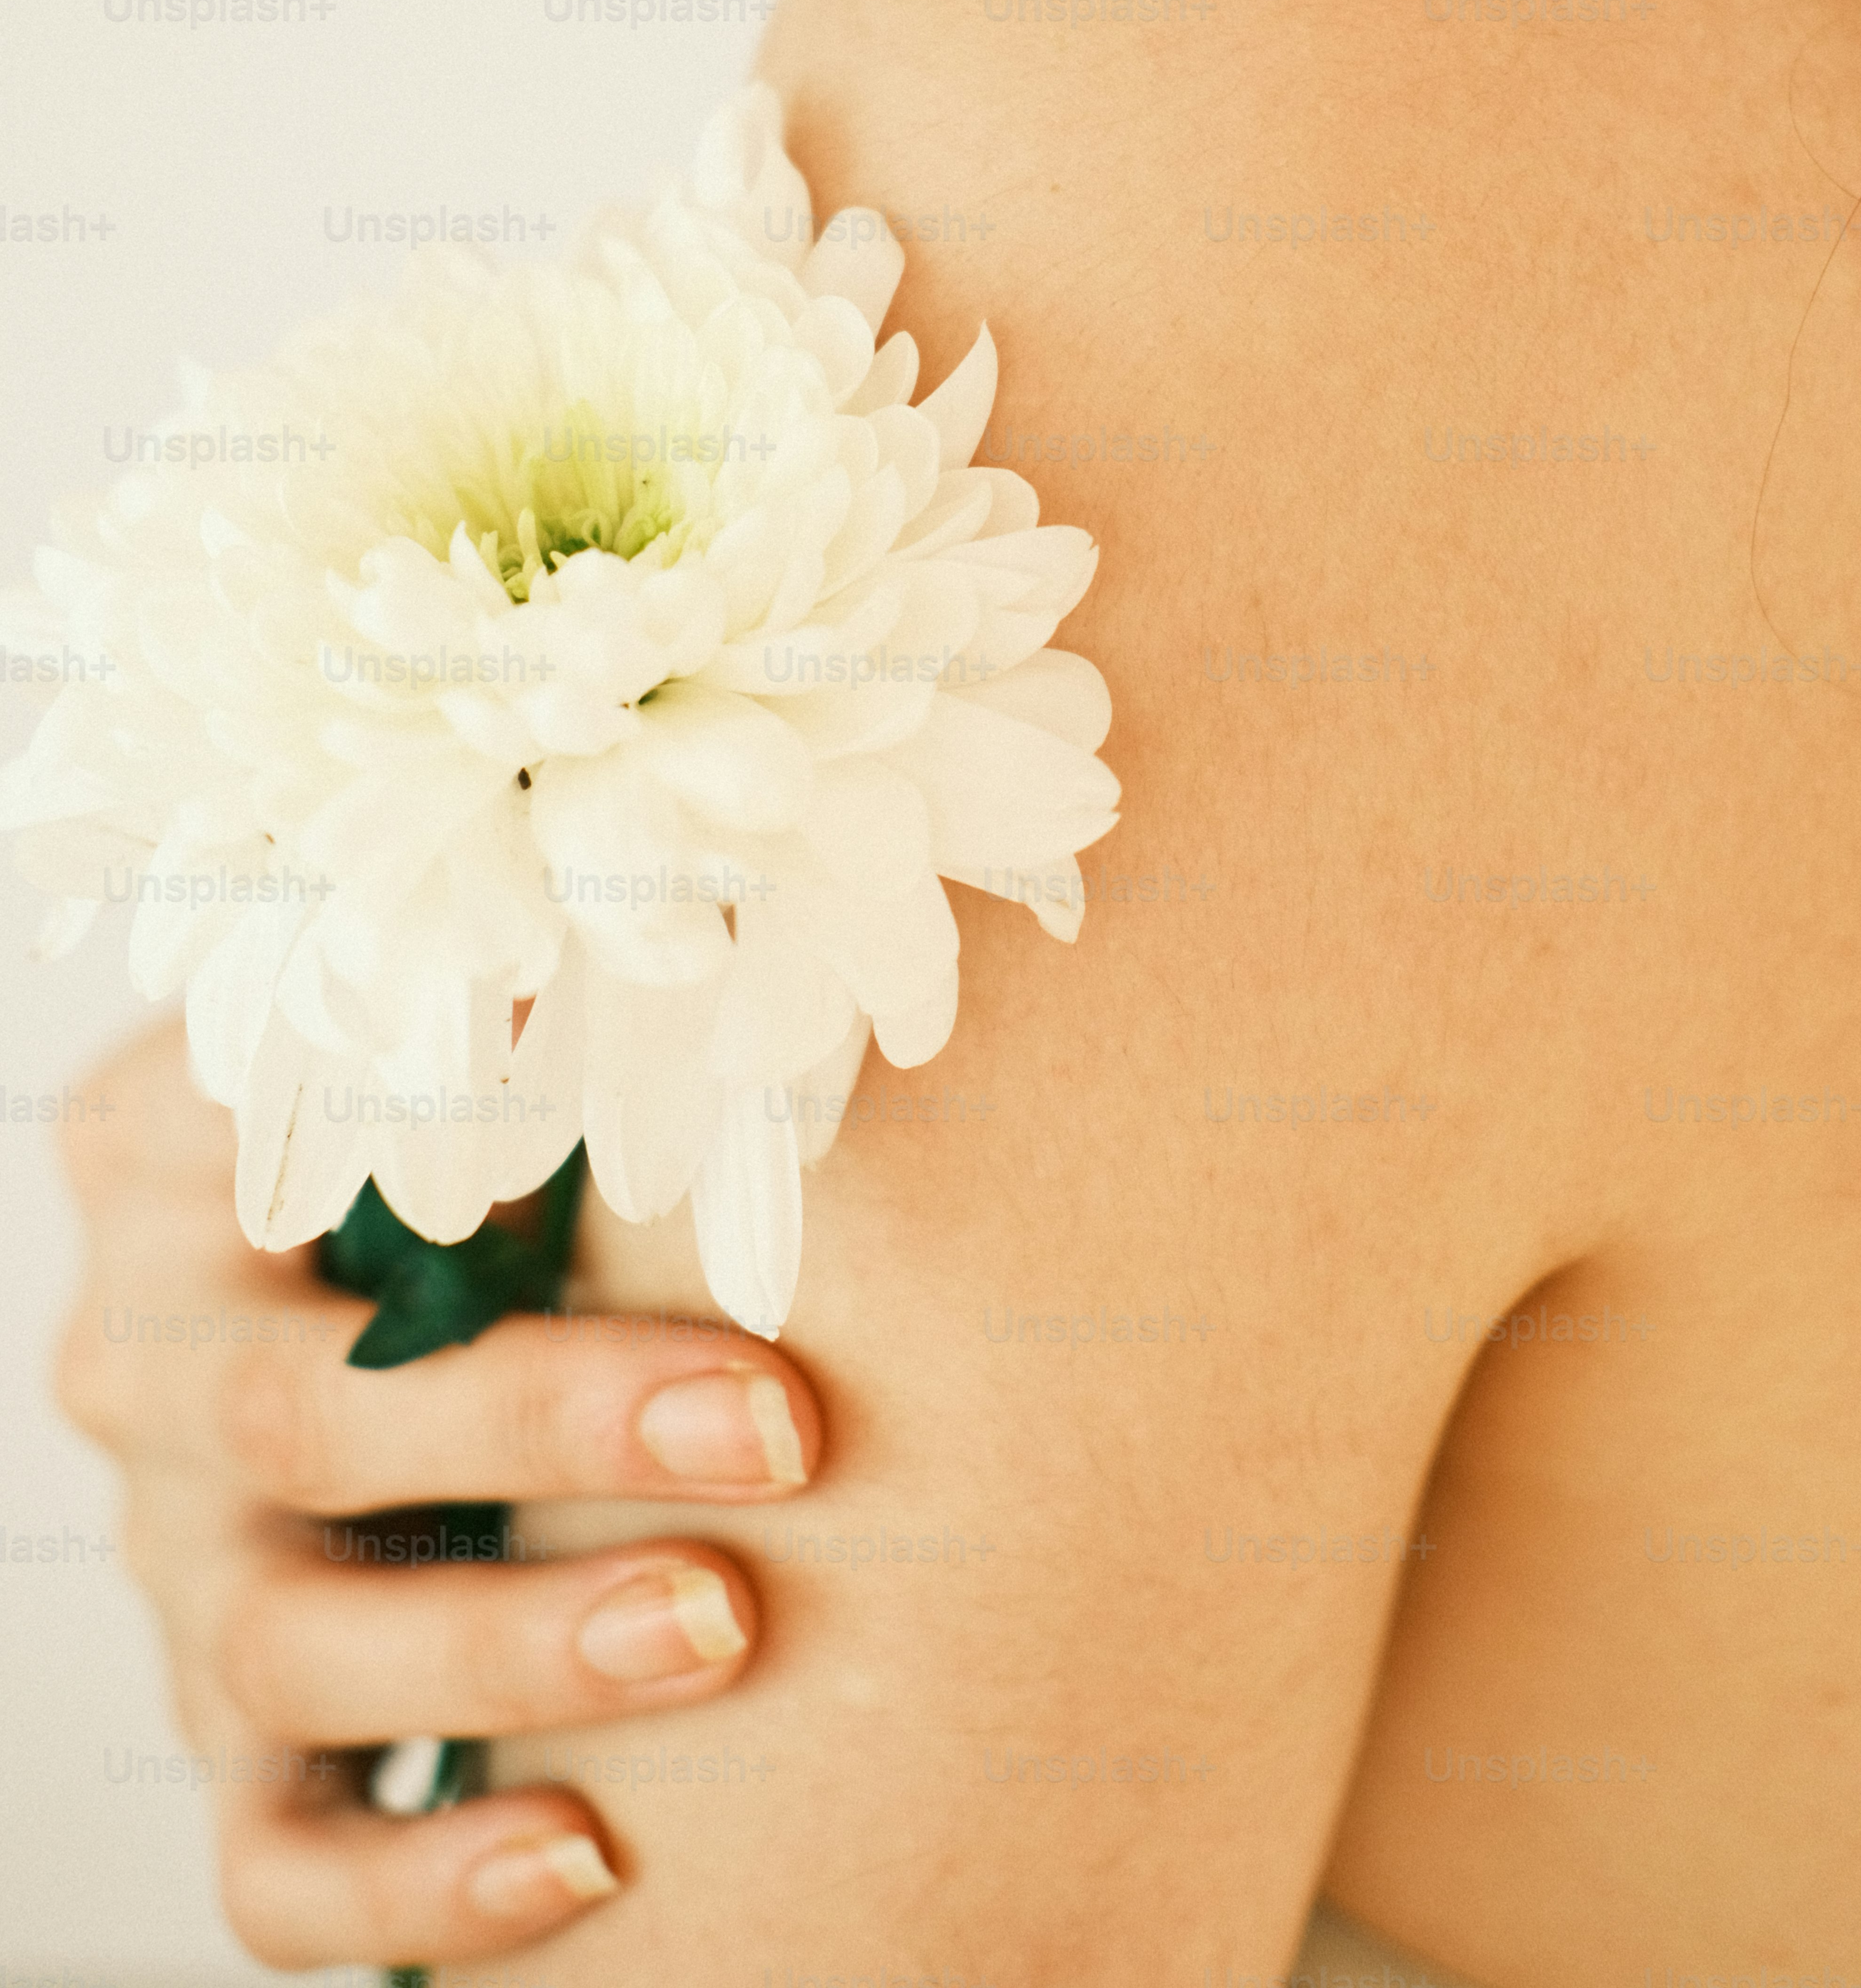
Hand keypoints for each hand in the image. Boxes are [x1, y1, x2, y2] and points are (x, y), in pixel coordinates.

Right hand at [54, 1014, 822, 1973]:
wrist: (362, 1292)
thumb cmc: (462, 1138)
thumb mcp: (454, 1038)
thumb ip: (532, 991)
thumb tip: (695, 920)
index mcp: (169, 1161)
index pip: (262, 1147)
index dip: (439, 1152)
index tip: (644, 1135)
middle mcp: (144, 1367)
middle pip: (297, 1419)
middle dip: (544, 1427)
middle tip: (774, 1424)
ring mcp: (176, 1571)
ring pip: (289, 1650)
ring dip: (512, 1649)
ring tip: (722, 1623)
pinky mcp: (232, 1740)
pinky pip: (281, 1862)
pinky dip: (421, 1884)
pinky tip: (589, 1861)